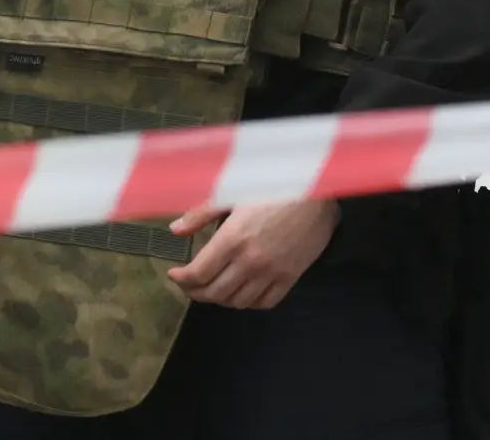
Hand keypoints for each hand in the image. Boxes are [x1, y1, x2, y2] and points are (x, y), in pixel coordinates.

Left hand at [165, 199, 338, 310]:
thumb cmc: (269, 187)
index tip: (174, 274)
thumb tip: (175, 230)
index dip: (181, 279)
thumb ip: (201, 214)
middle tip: (187, 284)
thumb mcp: (231, 194)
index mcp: (232, 239)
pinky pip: (265, 302)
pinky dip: (248, 303)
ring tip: (210, 288)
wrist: (315, 193)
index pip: (198, 273)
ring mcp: (272, 273)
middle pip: (215, 292)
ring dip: (219, 299)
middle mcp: (250, 262)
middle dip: (195, 291)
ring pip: (238, 301)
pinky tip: (240, 292)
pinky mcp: (291, 278)